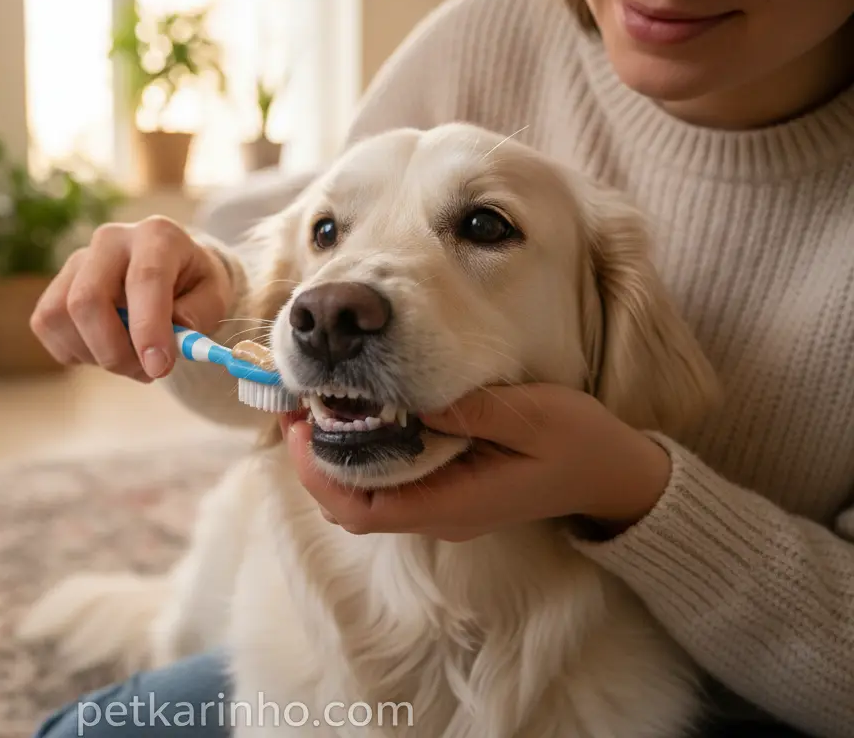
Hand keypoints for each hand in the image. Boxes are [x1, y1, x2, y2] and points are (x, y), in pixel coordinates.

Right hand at [30, 216, 233, 381]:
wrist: (171, 273)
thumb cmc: (194, 286)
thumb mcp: (215, 296)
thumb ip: (200, 314)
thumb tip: (175, 334)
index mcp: (157, 235)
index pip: (144, 278)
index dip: (149, 328)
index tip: (159, 367)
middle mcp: (110, 241)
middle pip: (88, 299)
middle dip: (115, 351)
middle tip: (147, 372)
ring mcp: (76, 261)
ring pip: (61, 316)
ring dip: (97, 355)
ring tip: (131, 359)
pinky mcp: (56, 286)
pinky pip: (48, 327)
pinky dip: (76, 352)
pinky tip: (106, 347)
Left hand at [282, 383, 672, 539]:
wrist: (612, 475)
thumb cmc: (576, 443)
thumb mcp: (529, 415)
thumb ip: (468, 410)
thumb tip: (406, 395)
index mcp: (452, 503)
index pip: (361, 509)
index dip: (318, 474)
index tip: (298, 425)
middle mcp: (438, 514)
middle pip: (351, 507)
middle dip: (313, 462)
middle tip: (297, 405)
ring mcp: (442, 507)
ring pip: (366, 496)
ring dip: (334, 459)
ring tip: (319, 405)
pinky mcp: (447, 492)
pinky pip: (388, 484)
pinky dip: (361, 456)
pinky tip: (360, 414)